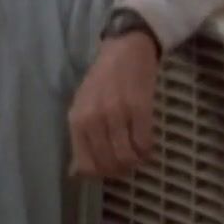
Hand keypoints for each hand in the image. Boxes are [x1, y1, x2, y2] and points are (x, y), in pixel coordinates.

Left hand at [68, 32, 159, 178]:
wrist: (125, 49)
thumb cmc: (102, 80)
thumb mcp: (82, 107)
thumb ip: (80, 139)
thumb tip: (76, 174)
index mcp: (77, 120)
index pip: (86, 164)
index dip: (100, 174)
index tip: (110, 170)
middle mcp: (94, 118)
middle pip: (108, 163)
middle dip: (120, 170)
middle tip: (128, 164)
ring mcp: (117, 112)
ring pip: (127, 156)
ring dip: (135, 162)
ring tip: (138, 155)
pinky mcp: (140, 107)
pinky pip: (144, 142)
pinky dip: (147, 150)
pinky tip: (146, 144)